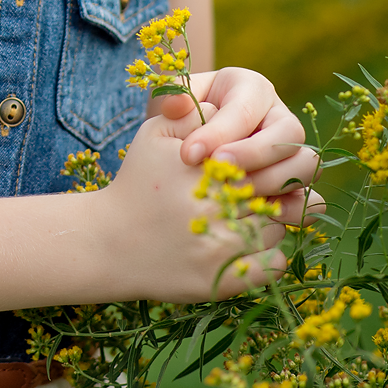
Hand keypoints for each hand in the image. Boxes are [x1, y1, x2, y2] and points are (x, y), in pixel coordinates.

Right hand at [94, 114, 288, 302]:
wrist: (109, 243)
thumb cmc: (137, 183)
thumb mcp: (154, 135)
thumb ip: (192, 112)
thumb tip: (226, 108)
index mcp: (206, 167)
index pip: (262, 158)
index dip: (257, 163)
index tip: (242, 170)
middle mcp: (217, 206)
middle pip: (274, 192)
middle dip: (266, 192)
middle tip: (245, 196)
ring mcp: (223, 246)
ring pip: (278, 227)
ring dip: (268, 223)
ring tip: (238, 221)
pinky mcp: (225, 279)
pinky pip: (275, 263)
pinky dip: (269, 256)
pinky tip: (246, 249)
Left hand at [148, 68, 322, 224]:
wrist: (190, 147)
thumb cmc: (184, 117)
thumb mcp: (176, 99)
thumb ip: (172, 96)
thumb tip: (176, 106)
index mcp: (252, 88)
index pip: (243, 109)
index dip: (217, 133)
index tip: (187, 155)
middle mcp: (280, 117)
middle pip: (288, 134)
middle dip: (252, 155)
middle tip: (217, 172)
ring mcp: (293, 152)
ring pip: (307, 164)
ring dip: (272, 182)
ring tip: (234, 193)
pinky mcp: (296, 184)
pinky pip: (312, 198)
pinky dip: (293, 209)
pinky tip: (262, 216)